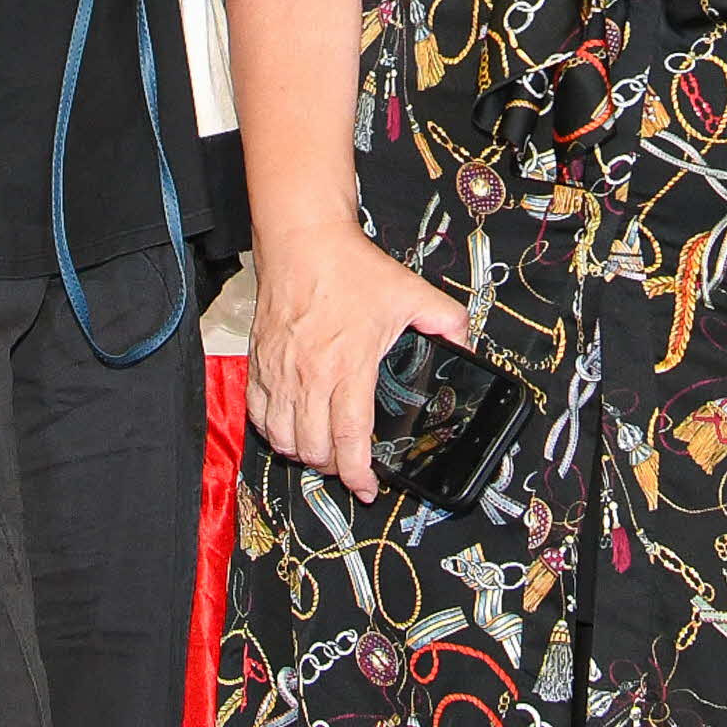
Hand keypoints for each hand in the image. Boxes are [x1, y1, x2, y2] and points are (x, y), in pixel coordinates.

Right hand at [245, 215, 471, 502]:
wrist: (302, 240)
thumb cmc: (351, 268)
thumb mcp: (411, 292)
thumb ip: (447, 321)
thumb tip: (468, 347)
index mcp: (348, 365)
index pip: (350, 438)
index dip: (358, 474)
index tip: (369, 487)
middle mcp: (309, 376)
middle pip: (314, 448)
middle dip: (334, 468)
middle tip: (350, 464)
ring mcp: (278, 371)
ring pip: (282, 439)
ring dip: (303, 453)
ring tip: (321, 449)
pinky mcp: (258, 362)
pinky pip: (258, 415)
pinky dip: (273, 431)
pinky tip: (290, 427)